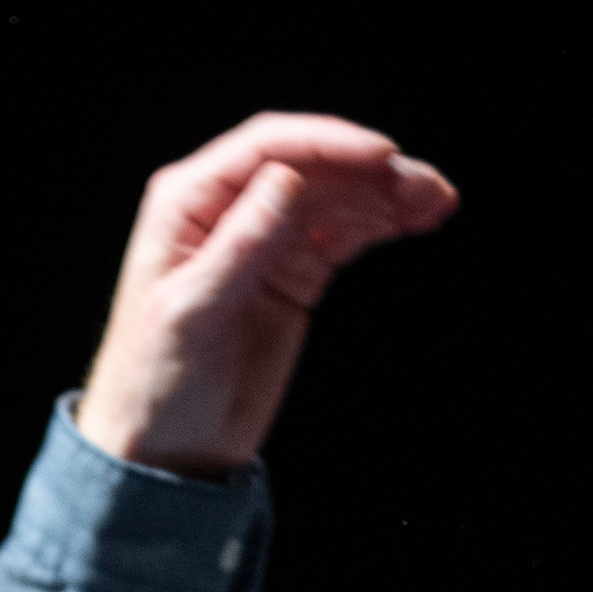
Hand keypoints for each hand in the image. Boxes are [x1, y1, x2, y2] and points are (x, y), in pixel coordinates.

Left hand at [74, 113, 458, 476]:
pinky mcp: (294, 273)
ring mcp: (266, 240)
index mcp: (189, 203)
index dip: (328, 144)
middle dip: (370, 170)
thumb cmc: (156, 382)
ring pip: (335, 198)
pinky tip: (415, 219)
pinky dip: (381, 225)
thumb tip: (288, 180)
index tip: (383, 156)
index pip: (267, 149)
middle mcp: (227, 210)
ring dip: (386, 195)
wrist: (169, 448)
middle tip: (424, 187)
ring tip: (436, 201)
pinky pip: (344, 235)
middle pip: (311, 167)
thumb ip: (241, 246)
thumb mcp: (193, 314)